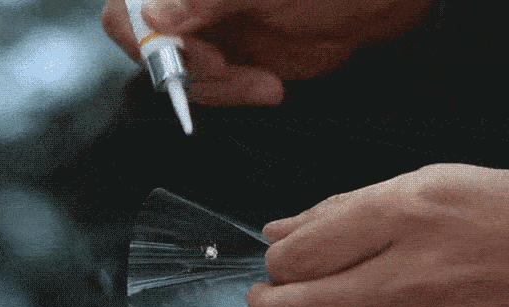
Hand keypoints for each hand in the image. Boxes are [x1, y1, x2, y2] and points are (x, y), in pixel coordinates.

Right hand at [102, 0, 430, 105]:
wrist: (380, 0)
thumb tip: (156, 16)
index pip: (128, 7)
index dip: (146, 37)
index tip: (192, 52)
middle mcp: (193, 3)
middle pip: (151, 46)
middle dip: (190, 68)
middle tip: (229, 70)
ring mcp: (212, 28)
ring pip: (184, 74)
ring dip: (220, 89)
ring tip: (264, 83)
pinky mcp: (235, 57)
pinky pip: (216, 88)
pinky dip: (237, 95)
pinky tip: (270, 86)